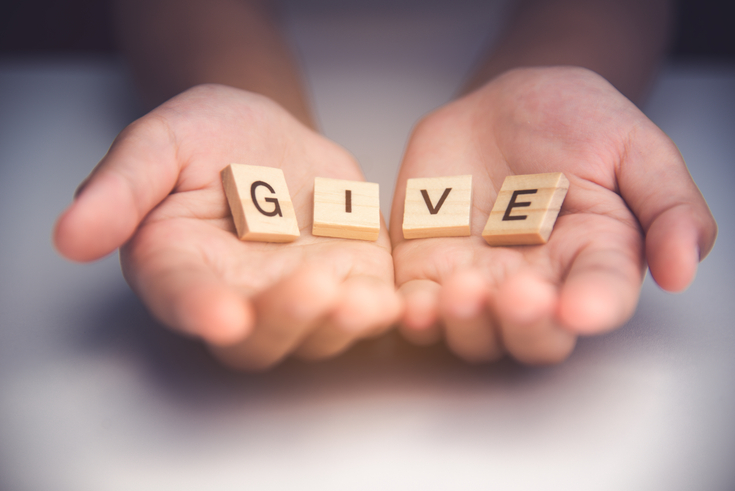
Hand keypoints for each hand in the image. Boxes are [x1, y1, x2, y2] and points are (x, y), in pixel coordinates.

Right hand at [54, 84, 399, 369]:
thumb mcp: (161, 142)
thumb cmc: (209, 138)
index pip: (184, 299)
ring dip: (342, 325)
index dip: (201, 312)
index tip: (221, 316)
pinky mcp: (347, 282)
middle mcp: (240, 296)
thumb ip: (122, 188)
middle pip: (258, 336)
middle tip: (311, 288)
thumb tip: (70, 237)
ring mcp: (297, 294)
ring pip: (316, 333)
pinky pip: (365, 309)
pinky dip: (383, 312)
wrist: (271, 137)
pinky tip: (401, 301)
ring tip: (365, 301)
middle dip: (287, 321)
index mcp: (182, 266)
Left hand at [389, 67, 716, 363]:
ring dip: (466, 324)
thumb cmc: (573, 123)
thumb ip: (666, 203)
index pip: (599, 296)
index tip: (581, 308)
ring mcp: (480, 280)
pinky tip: (411, 308)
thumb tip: (681, 268)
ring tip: (462, 293)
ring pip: (473, 332)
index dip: (592, 307)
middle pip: (534, 335)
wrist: (502, 107)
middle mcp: (538, 283)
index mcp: (593, 259)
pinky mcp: (428, 269)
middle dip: (525, 326)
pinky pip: (418, 307)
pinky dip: (413, 316)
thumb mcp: (632, 147)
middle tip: (519, 295)